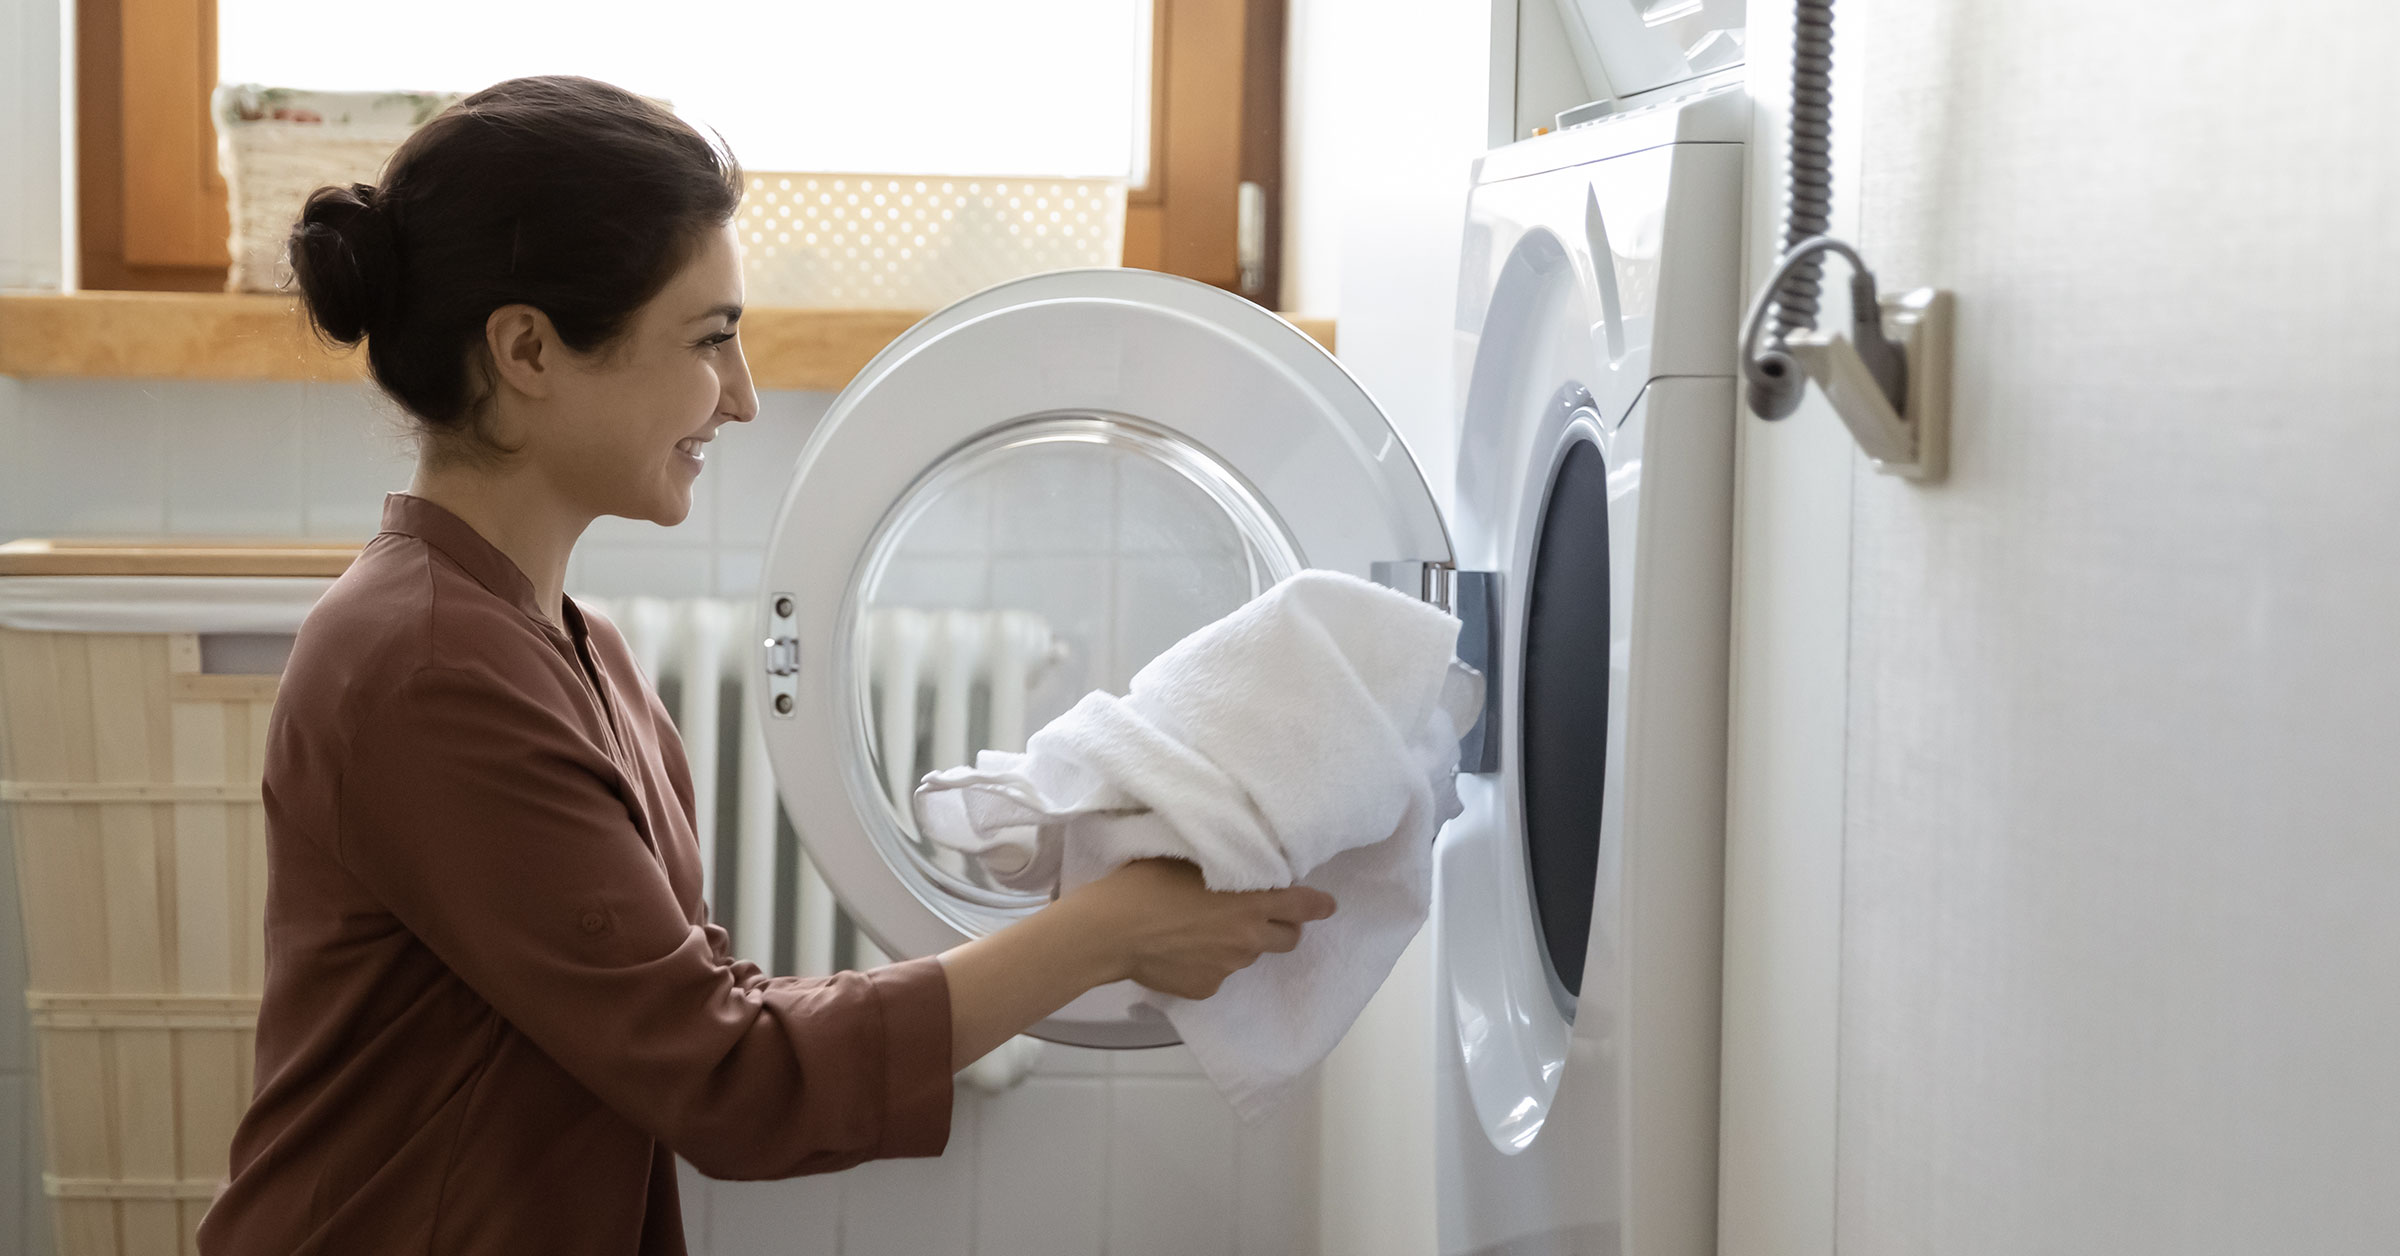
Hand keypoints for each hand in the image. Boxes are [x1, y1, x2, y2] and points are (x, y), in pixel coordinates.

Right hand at [1059, 858, 1337, 998]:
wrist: (1110, 931)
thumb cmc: (1145, 883)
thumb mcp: (1190, 856)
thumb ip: (1225, 861)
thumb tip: (1238, 857)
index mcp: (1252, 900)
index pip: (1304, 905)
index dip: (1318, 905)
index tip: (1326, 905)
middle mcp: (1249, 938)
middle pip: (1288, 938)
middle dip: (1281, 926)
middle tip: (1258, 914)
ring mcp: (1229, 967)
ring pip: (1249, 956)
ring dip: (1240, 943)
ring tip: (1205, 930)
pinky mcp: (1206, 988)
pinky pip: (1218, 975)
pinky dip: (1209, 964)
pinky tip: (1182, 951)